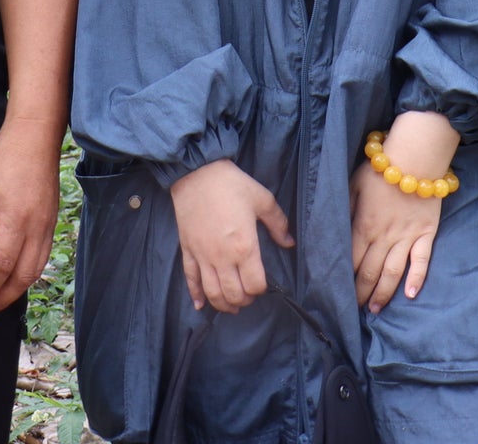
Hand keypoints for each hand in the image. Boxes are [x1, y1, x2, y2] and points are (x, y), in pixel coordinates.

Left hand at [0, 116, 61, 318]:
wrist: (35, 137)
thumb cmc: (4, 158)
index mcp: (15, 220)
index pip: (1, 266)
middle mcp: (36, 228)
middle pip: (22, 276)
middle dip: (2, 298)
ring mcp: (48, 225)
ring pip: (36, 270)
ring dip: (17, 290)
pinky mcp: (52, 221)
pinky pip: (43, 256)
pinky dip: (29, 274)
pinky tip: (16, 277)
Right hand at [168, 158, 292, 313]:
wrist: (197, 172)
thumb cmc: (231, 184)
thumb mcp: (262, 199)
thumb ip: (278, 223)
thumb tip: (289, 243)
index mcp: (244, 247)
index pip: (255, 285)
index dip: (261, 290)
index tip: (262, 284)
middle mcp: (223, 257)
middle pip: (234, 294)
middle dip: (244, 300)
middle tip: (248, 295)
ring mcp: (203, 256)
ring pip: (212, 293)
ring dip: (223, 305)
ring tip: (231, 305)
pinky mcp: (188, 250)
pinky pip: (190, 279)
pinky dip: (195, 295)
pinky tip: (200, 305)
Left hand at [350, 113, 456, 312]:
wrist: (415, 157)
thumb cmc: (380, 168)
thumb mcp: (353, 184)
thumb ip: (345, 208)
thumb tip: (335, 228)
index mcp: (364, 224)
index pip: (351, 259)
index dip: (344, 278)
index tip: (337, 292)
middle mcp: (384, 236)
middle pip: (370, 271)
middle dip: (361, 292)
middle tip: (354, 310)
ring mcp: (407, 237)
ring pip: (393, 273)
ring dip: (384, 293)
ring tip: (376, 309)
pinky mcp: (426, 234)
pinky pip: (422, 261)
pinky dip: (417, 279)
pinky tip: (411, 295)